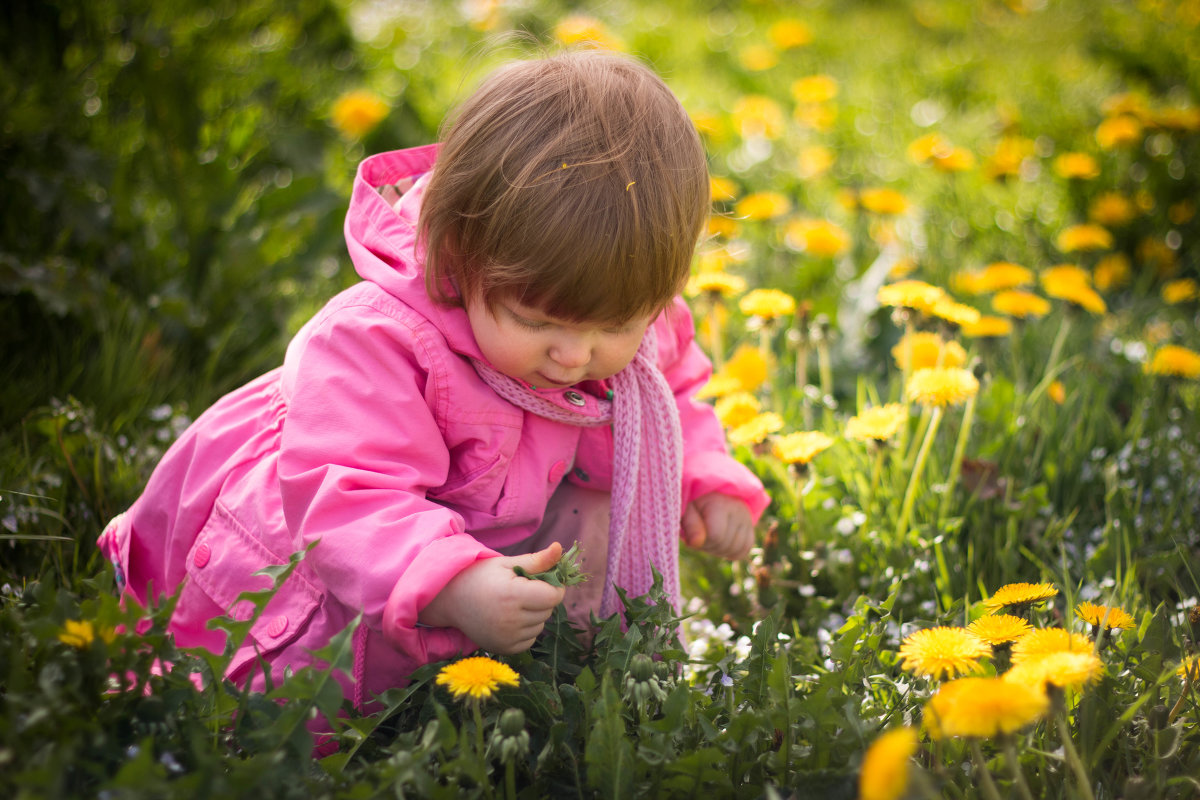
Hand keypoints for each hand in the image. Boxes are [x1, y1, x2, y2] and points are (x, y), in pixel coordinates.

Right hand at [418, 542, 565, 653]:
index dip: (554, 586)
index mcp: (512, 595)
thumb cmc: (481, 575)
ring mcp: (506, 638)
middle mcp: (510, 620)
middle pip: (548, 610)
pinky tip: (510, 618)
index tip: (543, 579)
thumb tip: (559, 549)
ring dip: (535, 614)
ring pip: (540, 626)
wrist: (451, 599)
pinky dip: (526, 629)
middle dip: (543, 598)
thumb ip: (536, 560)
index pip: (554, 596)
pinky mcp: (504, 649)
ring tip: (514, 604)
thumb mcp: (507, 563)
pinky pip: (530, 639)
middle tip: (523, 589)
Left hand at [681, 492, 753, 560]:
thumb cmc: (700, 507)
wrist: (718, 498)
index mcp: (720, 504)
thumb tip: (695, 543)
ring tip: (711, 539)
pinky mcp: (751, 532)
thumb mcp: (689, 512)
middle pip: (723, 545)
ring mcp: (747, 521)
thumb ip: (690, 526)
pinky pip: (742, 552)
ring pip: (733, 551)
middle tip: (702, 537)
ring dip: (718, 551)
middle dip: (709, 547)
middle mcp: (738, 511)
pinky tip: (722, 544)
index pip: (715, 536)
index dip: (702, 541)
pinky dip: (730, 553)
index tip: (695, 534)